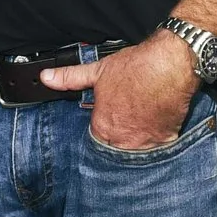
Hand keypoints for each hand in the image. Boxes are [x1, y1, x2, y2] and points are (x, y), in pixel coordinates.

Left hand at [45, 34, 199, 152]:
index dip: (103, 130)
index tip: (112, 121)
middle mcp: (121, 140)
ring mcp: (144, 143)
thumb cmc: (136, 67)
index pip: (96, 140)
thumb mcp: (98, 71)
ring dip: (137, 143)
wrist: (170, 64)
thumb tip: (46, 77)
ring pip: (136, 152)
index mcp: (103, 126)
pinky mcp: (165, 141)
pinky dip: (157, 143)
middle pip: (116, 149)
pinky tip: (157, 127)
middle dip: (120, 140)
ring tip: (142, 125)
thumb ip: (70, 78)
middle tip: (128, 122)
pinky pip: (158, 151)